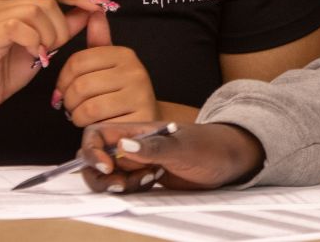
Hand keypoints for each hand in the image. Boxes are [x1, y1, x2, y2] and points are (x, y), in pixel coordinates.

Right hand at [0, 0, 99, 121]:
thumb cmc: (4, 70)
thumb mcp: (44, 47)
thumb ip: (64, 28)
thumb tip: (90, 11)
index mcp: (15, 1)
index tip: (99, 5)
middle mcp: (2, 3)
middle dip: (62, 25)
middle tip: (56, 47)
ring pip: (37, 10)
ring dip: (49, 35)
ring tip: (43, 53)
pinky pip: (21, 26)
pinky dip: (34, 42)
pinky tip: (34, 56)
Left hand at [55, 9, 157, 126]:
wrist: (147, 121)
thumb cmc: (120, 93)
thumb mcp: (108, 65)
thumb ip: (98, 41)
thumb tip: (94, 9)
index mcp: (123, 54)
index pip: (77, 62)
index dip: (63, 79)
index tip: (64, 89)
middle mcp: (135, 71)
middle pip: (80, 85)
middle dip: (69, 101)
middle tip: (72, 107)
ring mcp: (139, 96)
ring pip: (87, 107)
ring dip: (77, 116)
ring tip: (83, 116)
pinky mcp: (139, 120)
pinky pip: (98, 124)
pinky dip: (90, 128)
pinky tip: (96, 125)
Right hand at [79, 122, 264, 193]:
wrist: (227, 160)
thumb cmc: (208, 145)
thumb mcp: (182, 146)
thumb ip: (153, 147)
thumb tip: (123, 146)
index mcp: (134, 130)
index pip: (96, 135)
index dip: (92, 151)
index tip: (107, 167)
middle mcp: (130, 145)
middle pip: (95, 160)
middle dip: (100, 176)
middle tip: (121, 185)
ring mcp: (136, 163)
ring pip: (107, 177)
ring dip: (117, 185)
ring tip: (146, 180)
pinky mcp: (143, 178)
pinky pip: (123, 187)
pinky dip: (129, 190)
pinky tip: (152, 182)